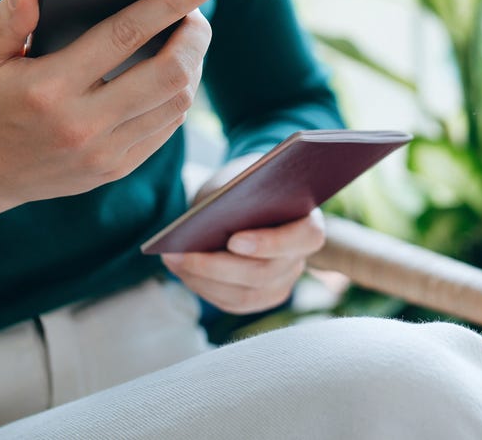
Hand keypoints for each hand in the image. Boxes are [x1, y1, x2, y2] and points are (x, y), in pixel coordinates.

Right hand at [0, 0, 221, 239]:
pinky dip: (179, 96)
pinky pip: (167, 128)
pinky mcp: (115, 168)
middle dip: (196, 36)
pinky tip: (174, 74)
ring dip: (194, 65)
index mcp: (51, 87)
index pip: (126, 34)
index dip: (172, 2)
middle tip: (197, 12)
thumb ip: (8, 18)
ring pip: (177, 103)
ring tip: (188, 39)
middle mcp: (82, 123)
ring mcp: (103, 151)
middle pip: (170, 73)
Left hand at [163, 155, 325, 313]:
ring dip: (202, 280)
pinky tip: (179, 268)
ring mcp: (282, 283)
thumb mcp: (243, 179)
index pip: (303, 239)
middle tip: (180, 254)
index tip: (234, 240)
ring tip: (172, 259)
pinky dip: (203, 287)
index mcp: (310, 223)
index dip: (270, 243)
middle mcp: (299, 260)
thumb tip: (208, 221)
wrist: (251, 196)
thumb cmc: (247, 183)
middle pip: (263, 274)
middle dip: (217, 267)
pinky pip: (231, 302)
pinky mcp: (260, 297)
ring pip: (244, 295)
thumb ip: (236, 196)